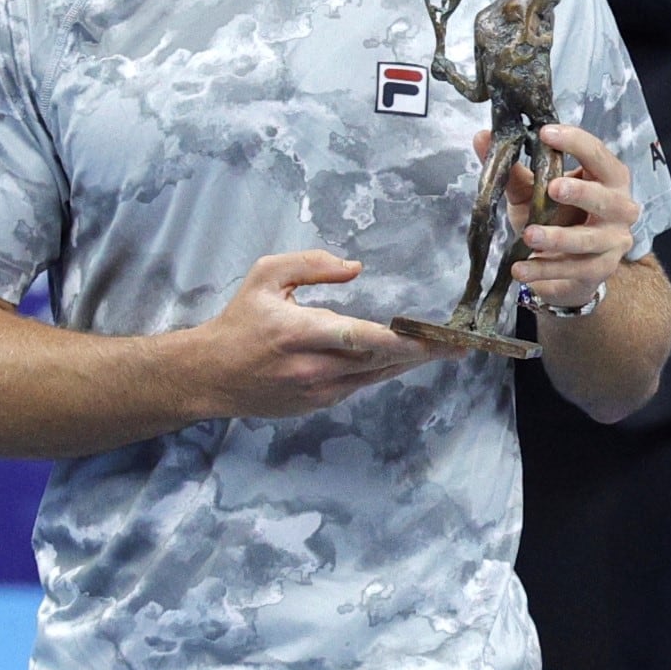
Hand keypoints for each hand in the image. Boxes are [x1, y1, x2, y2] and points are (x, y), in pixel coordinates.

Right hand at [177, 252, 450, 418]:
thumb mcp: (265, 277)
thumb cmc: (238, 322)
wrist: (208, 376)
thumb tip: (355, 268)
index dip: (404, 341)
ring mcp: (318, 392)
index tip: (438, 337)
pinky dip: (383, 371)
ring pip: (376, 377)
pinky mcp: (318, 404)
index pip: (364, 339)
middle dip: (424, 353)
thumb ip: (311, 265)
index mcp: (302, 333)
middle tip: (461, 344)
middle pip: (382, 362)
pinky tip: (405, 358)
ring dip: (410, 363)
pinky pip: (361, 385)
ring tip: (446, 350)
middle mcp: (315, 368)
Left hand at [501, 123, 642, 315]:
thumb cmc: (555, 217)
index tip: (546, 133)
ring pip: (589, 239)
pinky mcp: (601, 270)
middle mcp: (620, 207)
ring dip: (558, 237)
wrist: (566, 266)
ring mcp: (613, 241)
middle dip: (581, 193)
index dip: (575, 142)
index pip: (597, 154)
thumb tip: (481, 137)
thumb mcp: (532, 192)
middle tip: (552, 188)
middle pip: (607, 197)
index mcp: (607, 177)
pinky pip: (574, 270)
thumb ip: (512, 168)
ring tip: (529, 235)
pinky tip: (521, 270)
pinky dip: (545, 270)